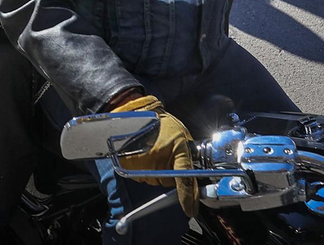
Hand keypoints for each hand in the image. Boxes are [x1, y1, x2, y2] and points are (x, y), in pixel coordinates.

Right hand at [110, 94, 199, 216]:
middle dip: (169, 174)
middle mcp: (159, 159)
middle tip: (166, 156)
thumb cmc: (162, 123)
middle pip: (168, 182)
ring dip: (157, 172)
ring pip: (155, 180)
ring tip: (155, 152)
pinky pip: (143, 177)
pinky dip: (146, 170)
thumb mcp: (182, 136)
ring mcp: (144, 163)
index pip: (184, 180)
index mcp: (177, 150)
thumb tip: (192, 175)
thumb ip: (187, 156)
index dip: (187, 197)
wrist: (138, 114)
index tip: (190, 210)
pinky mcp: (131, 166)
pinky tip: (146, 155)